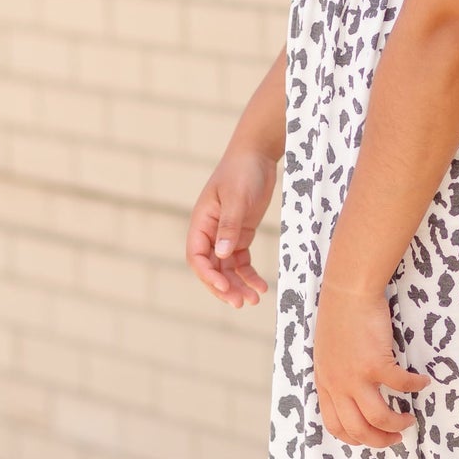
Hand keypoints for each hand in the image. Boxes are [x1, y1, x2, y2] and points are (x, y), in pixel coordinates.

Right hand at [186, 147, 275, 308]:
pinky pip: (241, 260)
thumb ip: (230, 226)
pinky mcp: (240, 234)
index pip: (197, 256)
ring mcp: (225, 234)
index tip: (225, 286)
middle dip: (224, 287)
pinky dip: (249, 274)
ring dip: (238, 285)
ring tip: (253, 300)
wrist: (257, 155)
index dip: (208, 275)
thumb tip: (221, 254)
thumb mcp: (237, 198)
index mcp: (201, 222)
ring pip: (227, 268)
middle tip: (240, 303)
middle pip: (211, 268)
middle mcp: (210, 232)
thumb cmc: (242, 172)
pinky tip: (261, 287)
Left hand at [314, 275, 432, 447]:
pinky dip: (416, 387)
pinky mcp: (376, 363)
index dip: (355, 438)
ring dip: (398, 424)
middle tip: (396, 437)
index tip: (370, 438)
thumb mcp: (327, 354)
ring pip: (379, 417)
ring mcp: (357, 376)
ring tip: (409, 420)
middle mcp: (338, 385)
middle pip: (358, 429)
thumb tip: (352, 392)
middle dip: (380, 440)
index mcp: (326, 383)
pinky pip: (401, 385)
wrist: (346, 293)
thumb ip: (336, 375)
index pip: (336, 425)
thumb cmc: (339, 318)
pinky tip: (423, 382)